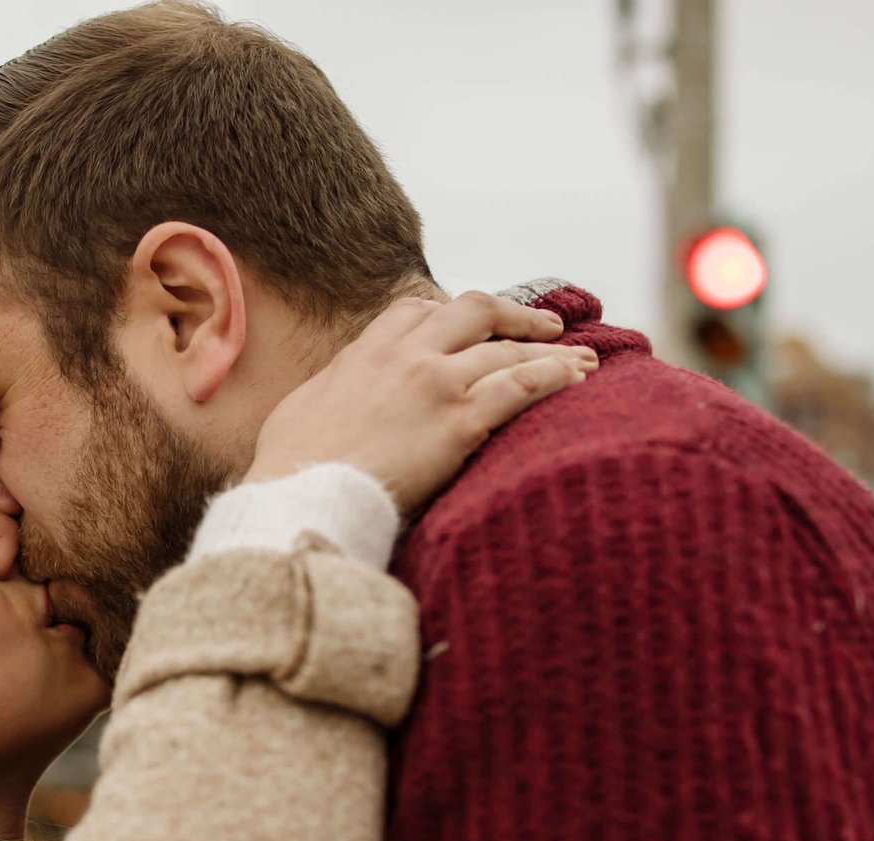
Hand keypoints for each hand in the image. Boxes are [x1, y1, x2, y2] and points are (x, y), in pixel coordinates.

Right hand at [247, 291, 596, 512]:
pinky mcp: (458, 423)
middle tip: (545, 327)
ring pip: (507, 350)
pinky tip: (577, 380)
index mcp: (364, 353)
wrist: (301, 496)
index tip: (472, 324)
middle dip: (515, 315)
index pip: (416, 311)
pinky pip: (520, 387)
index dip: (450, 313)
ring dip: (551, 352)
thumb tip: (329, 405)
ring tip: (584, 361)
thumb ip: (330, 395)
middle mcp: (405, 358)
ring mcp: (435, 385)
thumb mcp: (299, 412)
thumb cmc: (289, 469)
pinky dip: (553, 379)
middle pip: (474, 311)